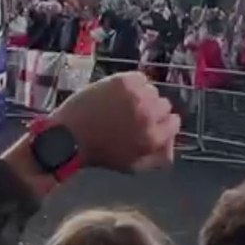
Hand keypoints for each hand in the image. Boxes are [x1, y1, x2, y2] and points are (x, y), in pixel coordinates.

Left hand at [51, 72, 179, 172]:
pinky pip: (140, 78)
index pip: (174, 122)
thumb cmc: (100, 153)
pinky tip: (119, 93)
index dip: (162, 123)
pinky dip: (132, 84)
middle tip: (133, 114)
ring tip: (124, 103)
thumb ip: (159, 158)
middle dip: (152, 110)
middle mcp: (150, 116)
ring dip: (142, 96)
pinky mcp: (123, 81)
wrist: (70, 136)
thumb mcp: (133, 166)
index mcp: (154, 138)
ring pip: (152, 90)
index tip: (149, 123)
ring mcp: (137, 96)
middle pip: (164, 105)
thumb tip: (172, 145)